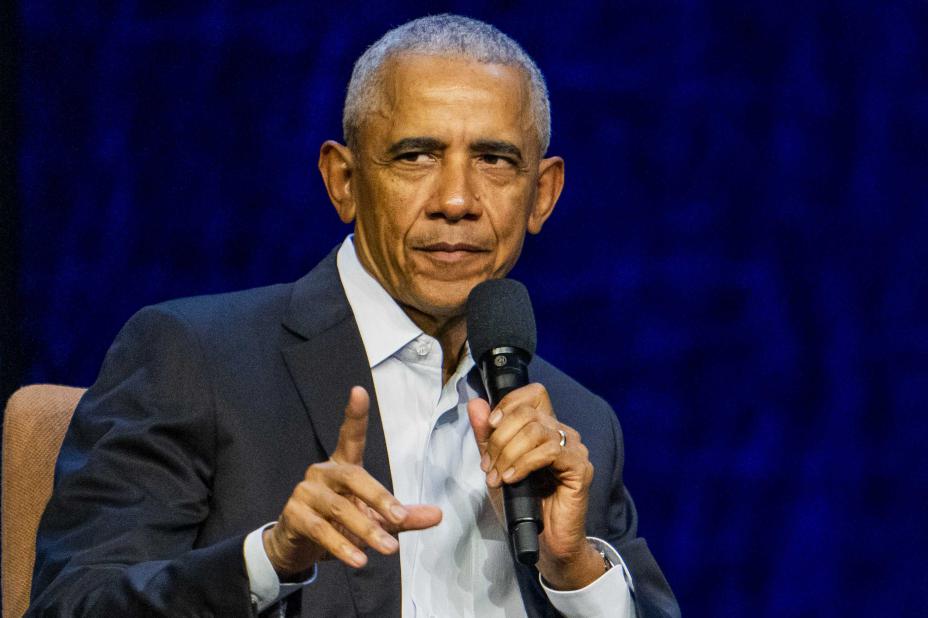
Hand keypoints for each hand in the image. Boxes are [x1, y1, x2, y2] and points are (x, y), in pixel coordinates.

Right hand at [264, 386, 441, 576]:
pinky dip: (342, 546)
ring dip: (366, 530)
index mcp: (344, 466)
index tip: (358, 391)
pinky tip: (359, 560)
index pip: (350, 435)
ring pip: (340, 508)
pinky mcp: (294, 515)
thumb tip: (438, 514)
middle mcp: (323, 472)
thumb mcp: (375, 519)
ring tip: (389, 549)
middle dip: (380, 498)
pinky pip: (321, 530)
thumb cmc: (340, 524)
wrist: (299, 548)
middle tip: (400, 518)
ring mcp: (306, 492)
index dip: (354, 414)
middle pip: (354, 476)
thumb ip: (404, 517)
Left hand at [467, 383, 603, 589]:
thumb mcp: (496, 466)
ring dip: (508, 453)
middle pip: (528, 413)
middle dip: (500, 438)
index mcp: (545, 428)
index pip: (532, 395)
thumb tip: (476, 403)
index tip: (489, 426)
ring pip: (536, 431)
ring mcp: (574, 449)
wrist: (544, 542)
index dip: (508, 404)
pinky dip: (524, 464)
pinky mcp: (579, 468)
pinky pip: (548, 452)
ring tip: (498, 477)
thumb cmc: (522, 504)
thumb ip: (486, 436)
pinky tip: (512, 479)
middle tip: (488, 465)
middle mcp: (562, 433)